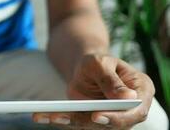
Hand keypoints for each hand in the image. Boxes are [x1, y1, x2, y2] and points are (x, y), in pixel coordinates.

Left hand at [33, 53, 154, 129]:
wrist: (86, 67)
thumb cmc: (97, 61)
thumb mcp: (101, 64)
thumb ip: (111, 80)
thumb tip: (128, 97)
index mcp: (141, 89)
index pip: (136, 109)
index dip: (118, 116)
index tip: (97, 115)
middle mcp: (130, 108)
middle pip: (114, 123)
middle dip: (87, 121)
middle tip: (62, 116)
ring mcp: (114, 116)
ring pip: (94, 126)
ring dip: (70, 121)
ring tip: (49, 115)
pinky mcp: (96, 121)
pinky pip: (80, 123)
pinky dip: (62, 120)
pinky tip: (44, 116)